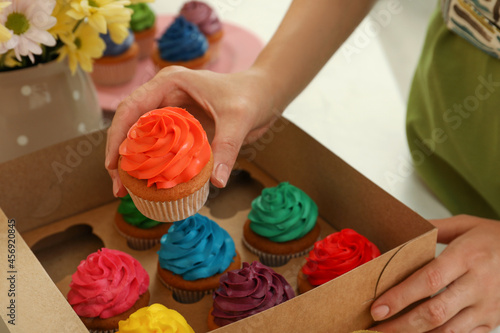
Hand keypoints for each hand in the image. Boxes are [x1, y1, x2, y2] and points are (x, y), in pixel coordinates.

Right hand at [105, 65, 281, 196]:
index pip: (133, 107)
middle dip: (121, 155)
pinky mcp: (180, 126)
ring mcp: (171, 110)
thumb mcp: (238, 120)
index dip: (118, 135)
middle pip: (131, 124)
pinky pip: (160, 145)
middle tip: (118, 187)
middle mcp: (165, 95)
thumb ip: (227, 148)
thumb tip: (217, 182)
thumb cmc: (251, 97)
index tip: (113, 164)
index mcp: (170, 83)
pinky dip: (153, 163)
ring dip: (134, 162)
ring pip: (142, 137)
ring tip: (127, 190)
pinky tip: (150, 183)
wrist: (265, 94)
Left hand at [370, 214, 499, 331]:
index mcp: (467, 257)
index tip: (378, 307)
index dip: (401, 297)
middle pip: (435, 312)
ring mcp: (487, 306)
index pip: (428, 280)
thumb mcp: (466, 225)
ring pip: (448, 331)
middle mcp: (478, 284)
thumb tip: (404, 233)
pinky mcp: (493, 320)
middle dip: (401, 324)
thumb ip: (434, 229)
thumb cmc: (497, 238)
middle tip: (376, 328)